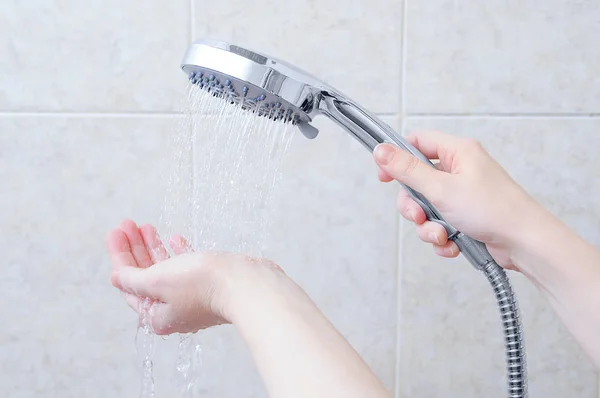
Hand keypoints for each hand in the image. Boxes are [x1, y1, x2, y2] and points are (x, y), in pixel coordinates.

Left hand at [106, 220, 274, 333]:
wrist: (247, 284)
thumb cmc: (203, 285)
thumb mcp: (157, 280)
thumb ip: (133, 279)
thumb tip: (116, 278)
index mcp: (156, 314)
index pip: (128, 281)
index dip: (119, 254)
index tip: (115, 231)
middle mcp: (173, 308)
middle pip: (145, 275)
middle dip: (135, 248)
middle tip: (128, 225)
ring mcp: (192, 296)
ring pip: (166, 268)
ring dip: (154, 247)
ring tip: (146, 226)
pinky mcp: (209, 285)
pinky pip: (188, 267)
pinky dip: (178, 252)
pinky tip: (175, 238)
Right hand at [373, 130, 542, 270]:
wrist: (525, 243)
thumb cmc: (492, 209)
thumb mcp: (441, 188)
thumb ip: (407, 170)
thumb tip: (380, 150)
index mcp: (457, 153)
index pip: (418, 142)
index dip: (397, 158)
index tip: (384, 177)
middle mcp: (460, 171)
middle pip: (417, 182)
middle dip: (414, 206)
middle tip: (419, 216)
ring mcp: (463, 195)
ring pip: (427, 208)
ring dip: (428, 226)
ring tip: (441, 236)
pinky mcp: (466, 217)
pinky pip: (440, 224)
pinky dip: (441, 237)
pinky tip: (451, 245)